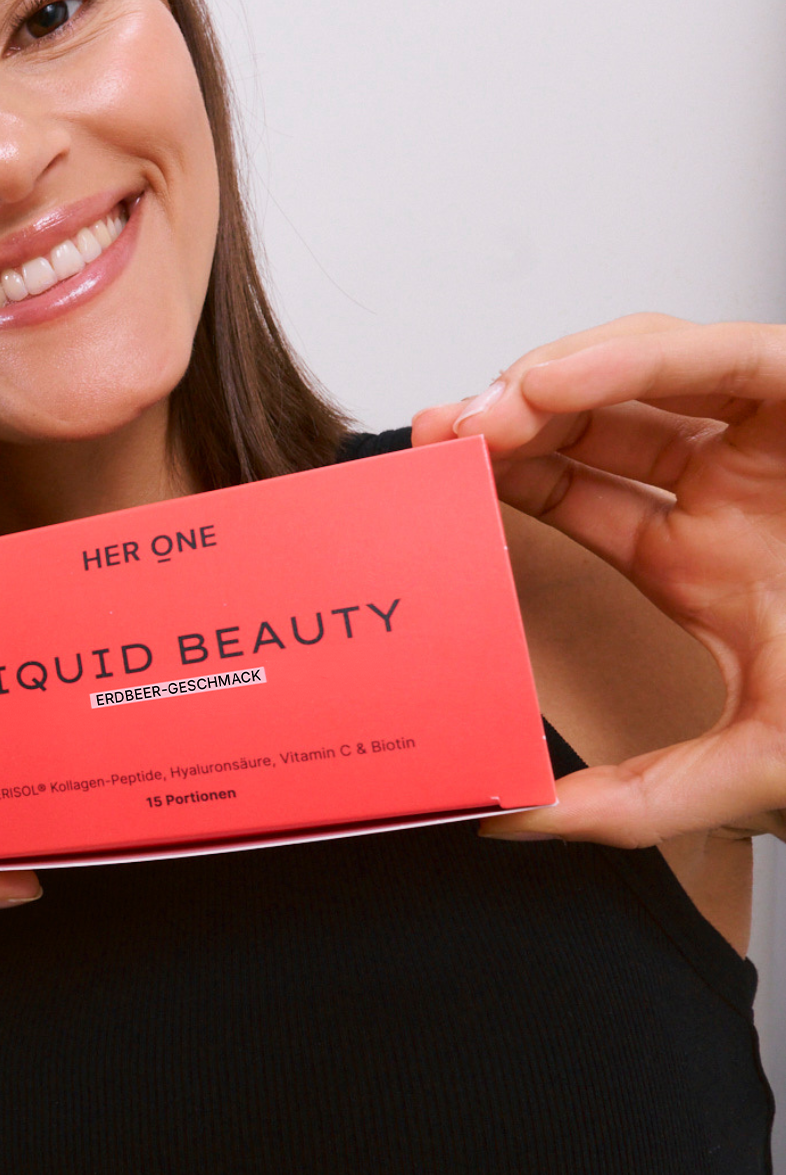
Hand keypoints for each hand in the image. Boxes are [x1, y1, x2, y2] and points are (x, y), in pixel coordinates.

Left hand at [413, 313, 785, 845]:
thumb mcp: (750, 776)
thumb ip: (627, 803)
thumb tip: (502, 819)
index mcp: (704, 561)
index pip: (575, 498)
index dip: (495, 483)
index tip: (423, 487)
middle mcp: (736, 490)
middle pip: (596, 421)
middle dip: (507, 418)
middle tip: (435, 438)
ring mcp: (783, 444)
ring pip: (649, 368)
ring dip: (556, 377)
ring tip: (490, 414)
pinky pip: (730, 355)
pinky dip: (640, 354)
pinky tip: (556, 385)